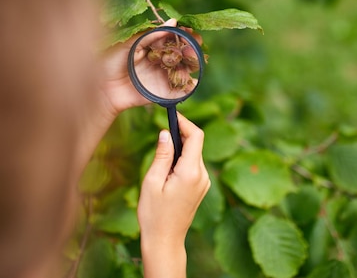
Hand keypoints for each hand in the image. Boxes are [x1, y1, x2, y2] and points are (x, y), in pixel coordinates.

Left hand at [99, 19, 203, 115]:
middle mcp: (161, 61)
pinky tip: (194, 81)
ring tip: (193, 58)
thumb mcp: (130, 43)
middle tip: (196, 42)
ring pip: (185, 69)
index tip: (190, 28)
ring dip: (193, 63)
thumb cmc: (111, 62)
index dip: (184, 33)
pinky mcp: (163, 92)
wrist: (101, 88)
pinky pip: (180, 90)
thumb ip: (151, 34)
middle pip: (183, 53)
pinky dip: (189, 87)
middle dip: (192, 47)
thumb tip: (174, 21)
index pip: (174, 38)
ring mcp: (163, 76)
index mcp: (153, 47)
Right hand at [137, 114, 209, 277]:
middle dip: (179, 135)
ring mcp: (204, 182)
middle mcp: (203, 175)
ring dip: (179, 149)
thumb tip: (166, 133)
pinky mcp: (201, 187)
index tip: (171, 115)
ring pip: (193, 154)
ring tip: (159, 159)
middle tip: (160, 133)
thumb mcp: (152, 181)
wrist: (165, 241)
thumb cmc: (154, 214)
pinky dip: (181, 161)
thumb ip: (161, 155)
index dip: (185, 122)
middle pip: (195, 143)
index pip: (196, 136)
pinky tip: (166, 172)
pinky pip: (193, 166)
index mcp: (191, 172)